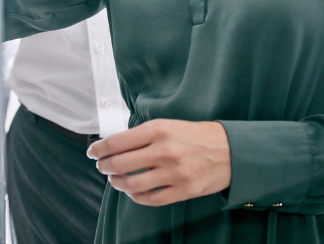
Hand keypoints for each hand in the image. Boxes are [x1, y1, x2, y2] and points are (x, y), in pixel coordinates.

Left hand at [88, 119, 230, 206]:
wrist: (230, 150)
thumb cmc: (196, 135)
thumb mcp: (168, 124)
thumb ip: (143, 134)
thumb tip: (114, 145)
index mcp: (158, 130)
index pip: (117, 142)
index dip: (99, 149)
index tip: (92, 152)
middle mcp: (164, 151)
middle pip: (119, 164)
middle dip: (104, 166)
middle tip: (102, 166)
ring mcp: (174, 173)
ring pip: (131, 184)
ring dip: (117, 183)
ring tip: (115, 180)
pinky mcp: (183, 190)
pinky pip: (150, 199)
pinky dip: (136, 196)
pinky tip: (133, 191)